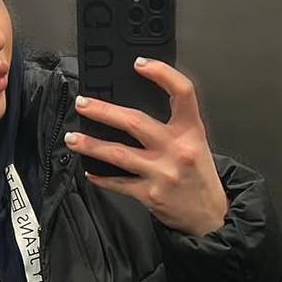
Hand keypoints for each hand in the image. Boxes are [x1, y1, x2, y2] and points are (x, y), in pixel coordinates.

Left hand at [63, 58, 228, 236]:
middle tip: (83, 104)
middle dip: (103, 111)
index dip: (162, 74)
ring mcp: (162, 173)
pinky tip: (89, 170)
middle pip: (135, 122)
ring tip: (71, 138)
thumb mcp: (197, 143)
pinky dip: (101, 177)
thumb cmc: (199, 176)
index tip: (139, 64)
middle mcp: (177, 149)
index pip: (182, 92)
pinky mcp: (149, 195)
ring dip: (91, 145)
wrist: (210, 217)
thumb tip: (133, 110)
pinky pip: (118, 183)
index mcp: (192, 131)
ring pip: (118, 154)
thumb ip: (174, 125)